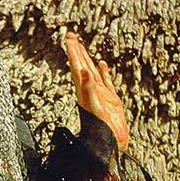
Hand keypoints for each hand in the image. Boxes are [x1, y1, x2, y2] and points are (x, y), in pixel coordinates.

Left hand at [64, 32, 128, 152]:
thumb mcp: (95, 107)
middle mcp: (90, 90)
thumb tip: (83, 72)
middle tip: (70, 35)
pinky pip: (106, 81)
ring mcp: (100, 94)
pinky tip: (102, 63)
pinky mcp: (111, 99)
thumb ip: (89, 90)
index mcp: (84, 90)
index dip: (73, 52)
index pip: (77, 66)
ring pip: (92, 71)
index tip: (68, 38)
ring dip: (86, 58)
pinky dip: (103, 71)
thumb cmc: (101, 129)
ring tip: (81, 46)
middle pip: (81, 65)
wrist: (110, 144)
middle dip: (76, 51)